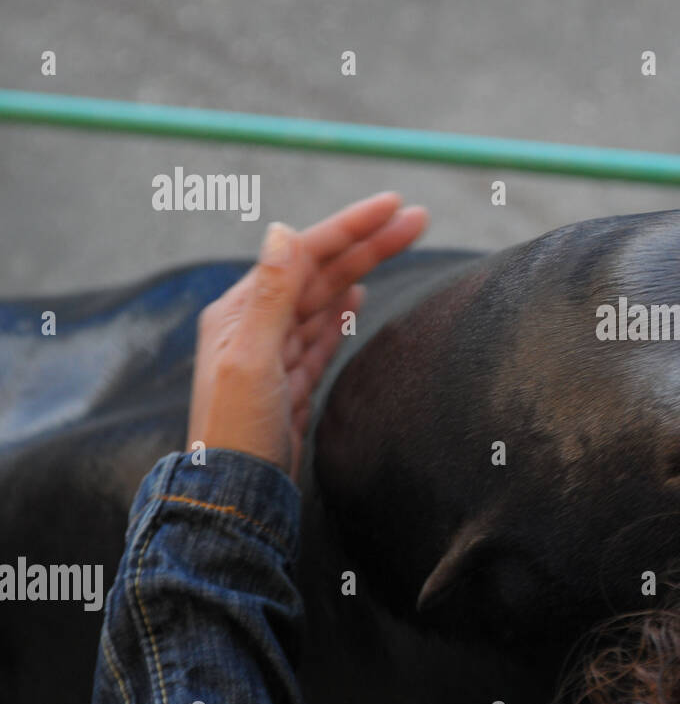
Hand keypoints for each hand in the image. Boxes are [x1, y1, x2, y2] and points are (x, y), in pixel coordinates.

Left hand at [187, 192, 428, 480]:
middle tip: (418, 219)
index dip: (350, 228)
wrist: (236, 497)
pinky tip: (356, 297)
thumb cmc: (237, 433)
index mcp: (240, 312)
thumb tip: (282, 230)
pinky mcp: (291, 383)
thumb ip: (270, 297)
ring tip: (397, 243)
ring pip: (324, 300)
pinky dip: (340, 312)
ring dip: (360, 270)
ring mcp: (275, 355)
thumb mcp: (251, 360)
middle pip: (320, 273)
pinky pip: (320, 335)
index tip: (394, 206)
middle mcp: (255, 326)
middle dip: (368, 244)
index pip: (303, 254)